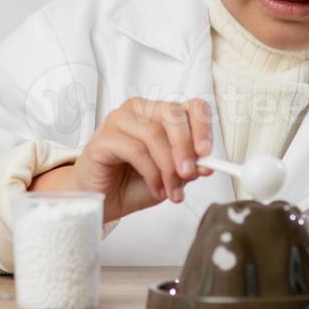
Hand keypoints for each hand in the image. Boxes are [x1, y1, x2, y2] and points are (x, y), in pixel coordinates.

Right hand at [32, 98, 213, 221]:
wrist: (101, 201)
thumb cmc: (133, 183)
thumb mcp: (172, 177)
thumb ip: (189, 167)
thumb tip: (207, 164)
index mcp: (160, 113)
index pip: (191, 107)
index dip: (203, 127)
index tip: (207, 153)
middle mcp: (140, 109)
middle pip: (173, 115)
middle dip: (185, 148)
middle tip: (190, 175)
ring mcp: (119, 120)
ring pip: (154, 134)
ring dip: (168, 168)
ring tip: (172, 191)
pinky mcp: (103, 138)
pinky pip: (135, 150)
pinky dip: (151, 173)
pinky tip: (156, 189)